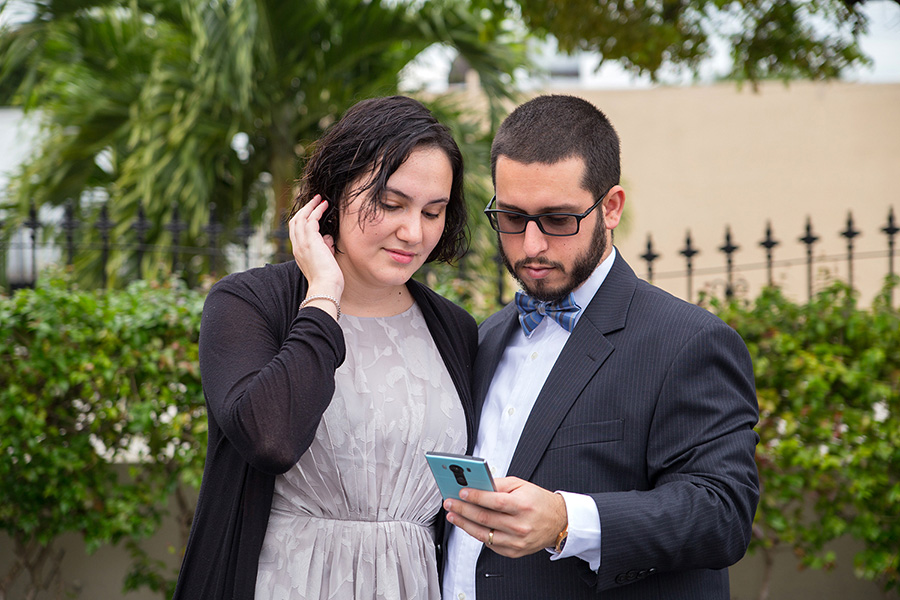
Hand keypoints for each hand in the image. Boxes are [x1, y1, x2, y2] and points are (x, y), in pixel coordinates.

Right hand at [289, 195, 343, 298]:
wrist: (325, 287)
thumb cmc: (328, 279)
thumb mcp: (325, 260)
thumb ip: (325, 247)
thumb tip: (328, 237)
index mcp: (299, 252)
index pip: (296, 231)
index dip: (302, 219)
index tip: (312, 212)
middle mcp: (297, 246)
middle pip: (295, 221)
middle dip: (304, 209)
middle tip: (315, 200)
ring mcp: (302, 243)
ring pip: (301, 218)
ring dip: (311, 206)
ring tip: (320, 199)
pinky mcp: (310, 241)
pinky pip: (310, 219)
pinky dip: (317, 211)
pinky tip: (325, 206)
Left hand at [443, 477, 567, 557]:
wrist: (558, 522)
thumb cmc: (539, 502)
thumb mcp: (521, 485)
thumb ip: (499, 484)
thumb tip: (478, 484)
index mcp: (523, 506)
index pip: (494, 501)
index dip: (475, 497)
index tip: (461, 493)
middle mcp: (520, 526)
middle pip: (485, 518)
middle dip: (463, 509)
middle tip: (450, 503)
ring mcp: (517, 541)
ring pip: (483, 534)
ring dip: (464, 524)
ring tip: (453, 515)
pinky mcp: (514, 551)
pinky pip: (489, 544)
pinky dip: (477, 534)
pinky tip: (468, 525)